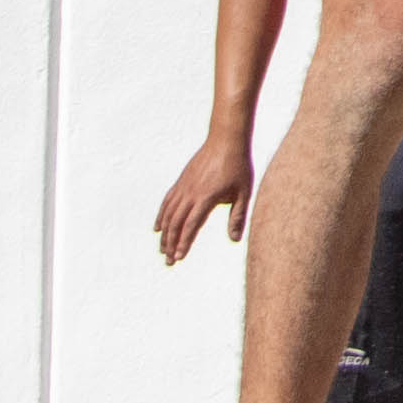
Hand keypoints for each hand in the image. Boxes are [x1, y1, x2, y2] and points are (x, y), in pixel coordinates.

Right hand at [155, 133, 253, 262]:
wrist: (226, 140)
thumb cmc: (238, 166)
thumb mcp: (244, 193)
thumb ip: (238, 217)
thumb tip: (234, 240)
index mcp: (206, 198)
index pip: (191, 225)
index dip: (184, 242)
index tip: (179, 258)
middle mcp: (190, 193)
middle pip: (176, 223)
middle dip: (171, 244)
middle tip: (169, 263)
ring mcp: (183, 186)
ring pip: (169, 214)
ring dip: (165, 234)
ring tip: (163, 251)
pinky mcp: (181, 181)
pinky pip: (167, 201)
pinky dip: (161, 216)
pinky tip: (158, 228)